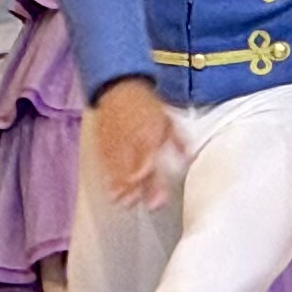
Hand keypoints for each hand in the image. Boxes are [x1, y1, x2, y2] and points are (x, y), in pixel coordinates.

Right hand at [90, 77, 172, 209]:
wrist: (119, 87)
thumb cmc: (145, 104)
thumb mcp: (168, 119)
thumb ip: (178, 140)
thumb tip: (187, 156)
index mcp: (150, 134)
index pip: (150, 161)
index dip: (152, 181)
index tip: (155, 197)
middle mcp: (132, 141)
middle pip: (133, 169)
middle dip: (137, 189)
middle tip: (140, 204)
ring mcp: (116, 143)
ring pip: (118, 170)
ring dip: (122, 188)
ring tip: (125, 203)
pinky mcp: (104, 144)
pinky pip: (105, 164)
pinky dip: (108, 178)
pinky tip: (112, 192)